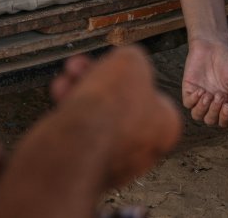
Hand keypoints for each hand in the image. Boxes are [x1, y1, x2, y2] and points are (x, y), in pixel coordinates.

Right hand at [54, 47, 181, 187]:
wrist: (82, 137)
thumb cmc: (113, 101)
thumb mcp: (130, 59)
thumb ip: (131, 59)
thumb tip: (127, 60)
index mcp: (166, 125)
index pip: (152, 95)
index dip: (129, 74)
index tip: (114, 64)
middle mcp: (146, 148)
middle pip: (120, 105)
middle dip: (98, 81)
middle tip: (83, 67)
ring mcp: (118, 162)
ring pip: (98, 118)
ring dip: (81, 92)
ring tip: (68, 77)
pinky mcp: (91, 168)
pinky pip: (82, 134)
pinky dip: (71, 113)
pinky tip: (61, 94)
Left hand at [181, 37, 227, 127]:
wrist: (213, 44)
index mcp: (226, 102)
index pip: (224, 121)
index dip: (226, 118)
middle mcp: (212, 102)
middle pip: (210, 120)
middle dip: (215, 112)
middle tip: (219, 96)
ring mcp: (200, 96)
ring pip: (197, 115)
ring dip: (203, 108)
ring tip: (208, 94)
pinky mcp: (188, 89)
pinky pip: (187, 104)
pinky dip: (193, 101)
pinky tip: (200, 90)